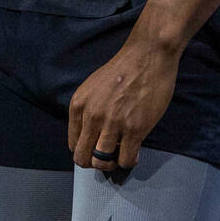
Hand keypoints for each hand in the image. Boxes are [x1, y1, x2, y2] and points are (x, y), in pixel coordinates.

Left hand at [67, 40, 179, 171]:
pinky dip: (129, 161)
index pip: (73, 143)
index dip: (85, 150)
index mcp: (79, 104)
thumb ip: (88, 110)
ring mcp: (112, 124)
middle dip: (94, 162)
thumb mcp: (93, 88)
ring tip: (121, 154)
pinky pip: (126, 160)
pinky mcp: (134, 129)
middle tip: (107, 159)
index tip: (96, 149)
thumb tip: (90, 136)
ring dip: (112, 164)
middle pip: (83, 157)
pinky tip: (134, 151)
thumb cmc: (122, 70)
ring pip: (102, 162)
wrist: (146, 56)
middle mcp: (92, 116)